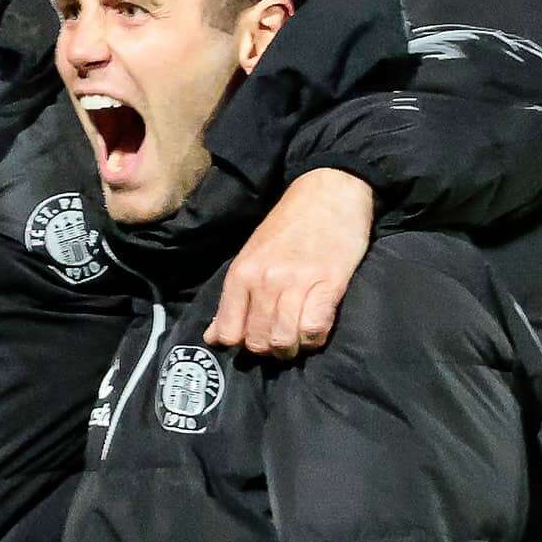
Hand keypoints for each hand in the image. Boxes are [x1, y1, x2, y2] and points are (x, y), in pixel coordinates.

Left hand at [205, 169, 372, 358]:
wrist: (328, 191)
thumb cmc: (289, 225)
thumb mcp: (251, 256)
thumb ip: (233, 299)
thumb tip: (213, 337)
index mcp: (241, 274)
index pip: (230, 333)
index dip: (243, 343)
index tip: (257, 335)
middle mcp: (264, 281)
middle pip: (258, 342)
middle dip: (270, 349)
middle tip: (282, 336)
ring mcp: (295, 283)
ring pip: (284, 340)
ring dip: (293, 346)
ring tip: (299, 334)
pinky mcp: (328, 284)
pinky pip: (315, 329)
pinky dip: (315, 337)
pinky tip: (318, 325)